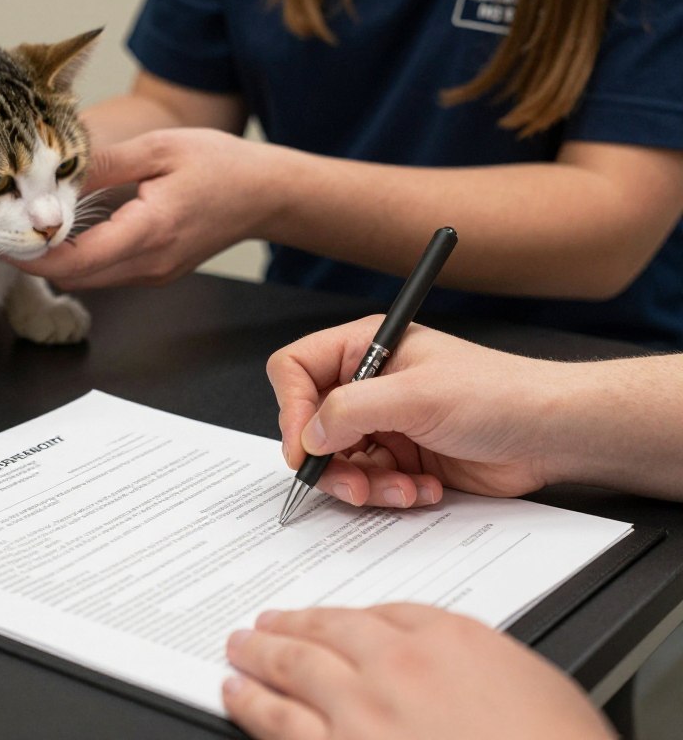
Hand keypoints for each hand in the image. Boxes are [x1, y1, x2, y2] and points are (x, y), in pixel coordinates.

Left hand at [10, 128, 274, 287]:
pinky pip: (109, 274)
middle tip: (7, 232)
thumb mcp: (159, 149)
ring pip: (91, 281)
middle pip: (77, 278)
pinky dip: (83, 260)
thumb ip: (104, 164)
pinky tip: (71, 233)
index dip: (34, 256)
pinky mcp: (157, 272)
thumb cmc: (221, 166)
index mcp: (150, 231)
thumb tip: (56, 173)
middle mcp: (150, 263)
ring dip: (59, 262)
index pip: (77, 261)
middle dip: (38, 261)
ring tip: (34, 229)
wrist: (265, 195)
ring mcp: (155, 273)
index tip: (4, 239)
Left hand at [223, 604, 614, 739]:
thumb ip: (475, 663)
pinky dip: (253, 706)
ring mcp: (363, 714)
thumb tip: (446, 667)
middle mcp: (397, 667)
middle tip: (261, 623)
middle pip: (327, 633)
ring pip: (294, 671)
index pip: (382, 613)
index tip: (324, 619)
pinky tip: (237, 695)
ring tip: (238, 649)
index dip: (342, 617)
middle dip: (288, 627)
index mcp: (447, 640)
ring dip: (259, 657)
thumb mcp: (533, 684)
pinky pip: (284, 726)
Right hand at [267, 317, 558, 508]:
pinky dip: (391, 493)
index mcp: (365, 349)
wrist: (549, 435)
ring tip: (404, 488)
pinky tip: (425, 487)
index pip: (296, 370)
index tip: (303, 448)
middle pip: (311, 425)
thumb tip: (308, 434)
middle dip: (331, 462)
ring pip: (338, 462)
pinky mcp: (400, 457)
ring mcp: (382, 423)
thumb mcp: (417, 396)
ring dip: (366, 485)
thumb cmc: (498, 394)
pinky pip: (369, 483)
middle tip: (354, 484)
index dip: (292, 409)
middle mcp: (367, 384)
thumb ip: (351, 410)